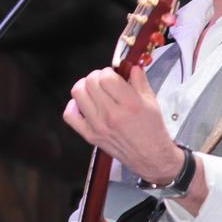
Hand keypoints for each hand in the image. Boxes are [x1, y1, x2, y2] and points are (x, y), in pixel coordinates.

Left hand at [63, 66, 183, 183]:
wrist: (149, 157)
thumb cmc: (151, 129)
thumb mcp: (151, 101)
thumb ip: (139, 80)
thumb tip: (129, 65)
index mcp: (130, 104)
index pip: (106, 77)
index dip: (108, 72)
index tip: (113, 75)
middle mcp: (111, 115)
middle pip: (90, 82)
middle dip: (97, 77)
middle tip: (104, 82)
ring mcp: (98, 126)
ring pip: (78, 93)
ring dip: (85, 87)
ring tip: (94, 90)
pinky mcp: (89, 135)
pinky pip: (69, 115)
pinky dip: (74, 106)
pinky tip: (85, 105)